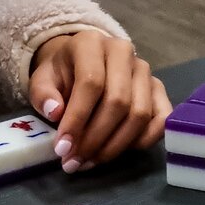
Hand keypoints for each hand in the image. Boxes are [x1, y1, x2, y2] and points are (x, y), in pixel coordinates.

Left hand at [29, 31, 172, 172]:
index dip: (78, 119)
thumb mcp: (43, 80)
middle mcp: (124, 52)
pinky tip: (120, 152)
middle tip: (75, 161)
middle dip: (95, 138)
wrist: (84, 64)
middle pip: (118, 102)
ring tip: (91, 161)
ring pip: (139, 115)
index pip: (91, 83)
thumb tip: (55, 113)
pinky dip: (143, 142)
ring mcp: (146, 72)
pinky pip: (161, 120)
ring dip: (115, 145)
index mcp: (91, 43)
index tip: (63, 148)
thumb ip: (43, 94)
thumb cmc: (63, 75)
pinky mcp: (159, 91)